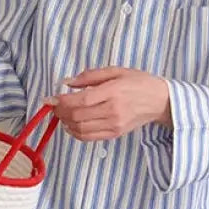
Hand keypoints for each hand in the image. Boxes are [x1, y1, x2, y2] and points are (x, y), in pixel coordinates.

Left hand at [51, 67, 170, 140]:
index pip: (81, 101)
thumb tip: (66, 82)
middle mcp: (113, 111)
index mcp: (113, 92)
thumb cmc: (138, 82)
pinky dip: (75, 132)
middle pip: (77, 116)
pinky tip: (70, 125)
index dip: (61, 101)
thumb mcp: (115, 71)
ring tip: (62, 114)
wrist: (159, 101)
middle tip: (54, 105)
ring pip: (80, 129)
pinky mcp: (114, 134)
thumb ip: (89, 76)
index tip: (50, 98)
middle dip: (60, 112)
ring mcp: (114, 125)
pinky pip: (88, 137)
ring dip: (66, 123)